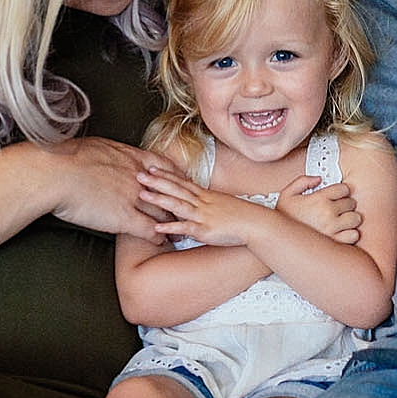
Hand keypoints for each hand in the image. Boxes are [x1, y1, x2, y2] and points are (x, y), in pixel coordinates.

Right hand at [31, 137, 174, 239]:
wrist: (55, 173)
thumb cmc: (65, 157)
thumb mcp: (94, 146)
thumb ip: (107, 153)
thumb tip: (102, 154)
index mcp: (131, 157)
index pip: (165, 167)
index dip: (174, 178)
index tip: (179, 184)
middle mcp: (138, 177)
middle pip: (167, 191)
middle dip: (177, 203)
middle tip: (185, 211)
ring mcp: (133, 197)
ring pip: (163, 212)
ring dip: (173, 223)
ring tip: (180, 230)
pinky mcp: (124, 217)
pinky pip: (149, 229)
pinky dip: (158, 236)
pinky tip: (161, 241)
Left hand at [136, 171, 272, 248]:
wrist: (257, 224)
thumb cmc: (242, 216)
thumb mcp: (223, 204)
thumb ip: (208, 203)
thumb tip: (198, 203)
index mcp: (206, 196)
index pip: (182, 182)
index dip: (166, 174)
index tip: (151, 167)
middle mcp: (202, 203)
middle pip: (176, 189)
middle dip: (157, 181)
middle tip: (139, 174)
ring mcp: (203, 215)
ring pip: (178, 205)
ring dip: (159, 199)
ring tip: (142, 195)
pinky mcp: (205, 230)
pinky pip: (185, 228)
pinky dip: (171, 227)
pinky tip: (157, 228)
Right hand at [275, 175, 361, 244]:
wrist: (276, 240)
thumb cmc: (283, 219)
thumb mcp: (287, 194)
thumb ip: (302, 181)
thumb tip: (318, 179)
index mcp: (318, 199)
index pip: (343, 189)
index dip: (342, 190)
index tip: (339, 194)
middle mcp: (327, 213)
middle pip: (351, 203)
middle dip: (346, 204)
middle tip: (339, 208)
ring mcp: (333, 229)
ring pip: (355, 219)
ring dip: (351, 218)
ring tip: (342, 220)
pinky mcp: (335, 243)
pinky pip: (354, 235)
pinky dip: (351, 233)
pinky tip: (342, 232)